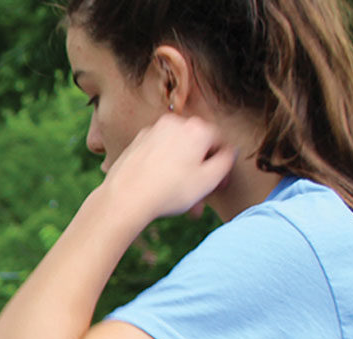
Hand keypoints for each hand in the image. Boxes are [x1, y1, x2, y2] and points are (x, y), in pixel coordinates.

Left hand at [100, 114, 238, 222]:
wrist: (124, 198)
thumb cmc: (169, 191)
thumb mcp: (209, 180)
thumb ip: (226, 161)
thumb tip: (229, 153)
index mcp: (197, 128)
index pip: (221, 143)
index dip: (222, 166)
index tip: (218, 186)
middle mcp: (175, 123)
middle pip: (197, 147)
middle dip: (201, 173)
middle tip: (200, 196)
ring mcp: (153, 131)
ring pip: (177, 152)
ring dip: (183, 174)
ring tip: (180, 201)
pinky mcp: (137, 143)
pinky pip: (159, 155)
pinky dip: (164, 169)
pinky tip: (162, 190)